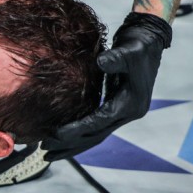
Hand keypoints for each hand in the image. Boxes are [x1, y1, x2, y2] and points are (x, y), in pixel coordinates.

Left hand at [43, 12, 171, 160]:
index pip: (99, 123)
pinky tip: (61, 136)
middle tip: (44, 151)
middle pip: (95, 136)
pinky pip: (93, 126)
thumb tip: (102, 61)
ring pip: (94, 135)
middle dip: (70, 145)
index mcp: (130, 105)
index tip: (56, 135)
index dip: (77, 130)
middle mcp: (126, 113)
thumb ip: (116, 58)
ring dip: (72, 145)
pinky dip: (77, 133)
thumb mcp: (129, 51)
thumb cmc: (138, 45)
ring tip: (48, 152)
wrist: (148, 40)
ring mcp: (120, 112)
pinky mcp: (113, 106)